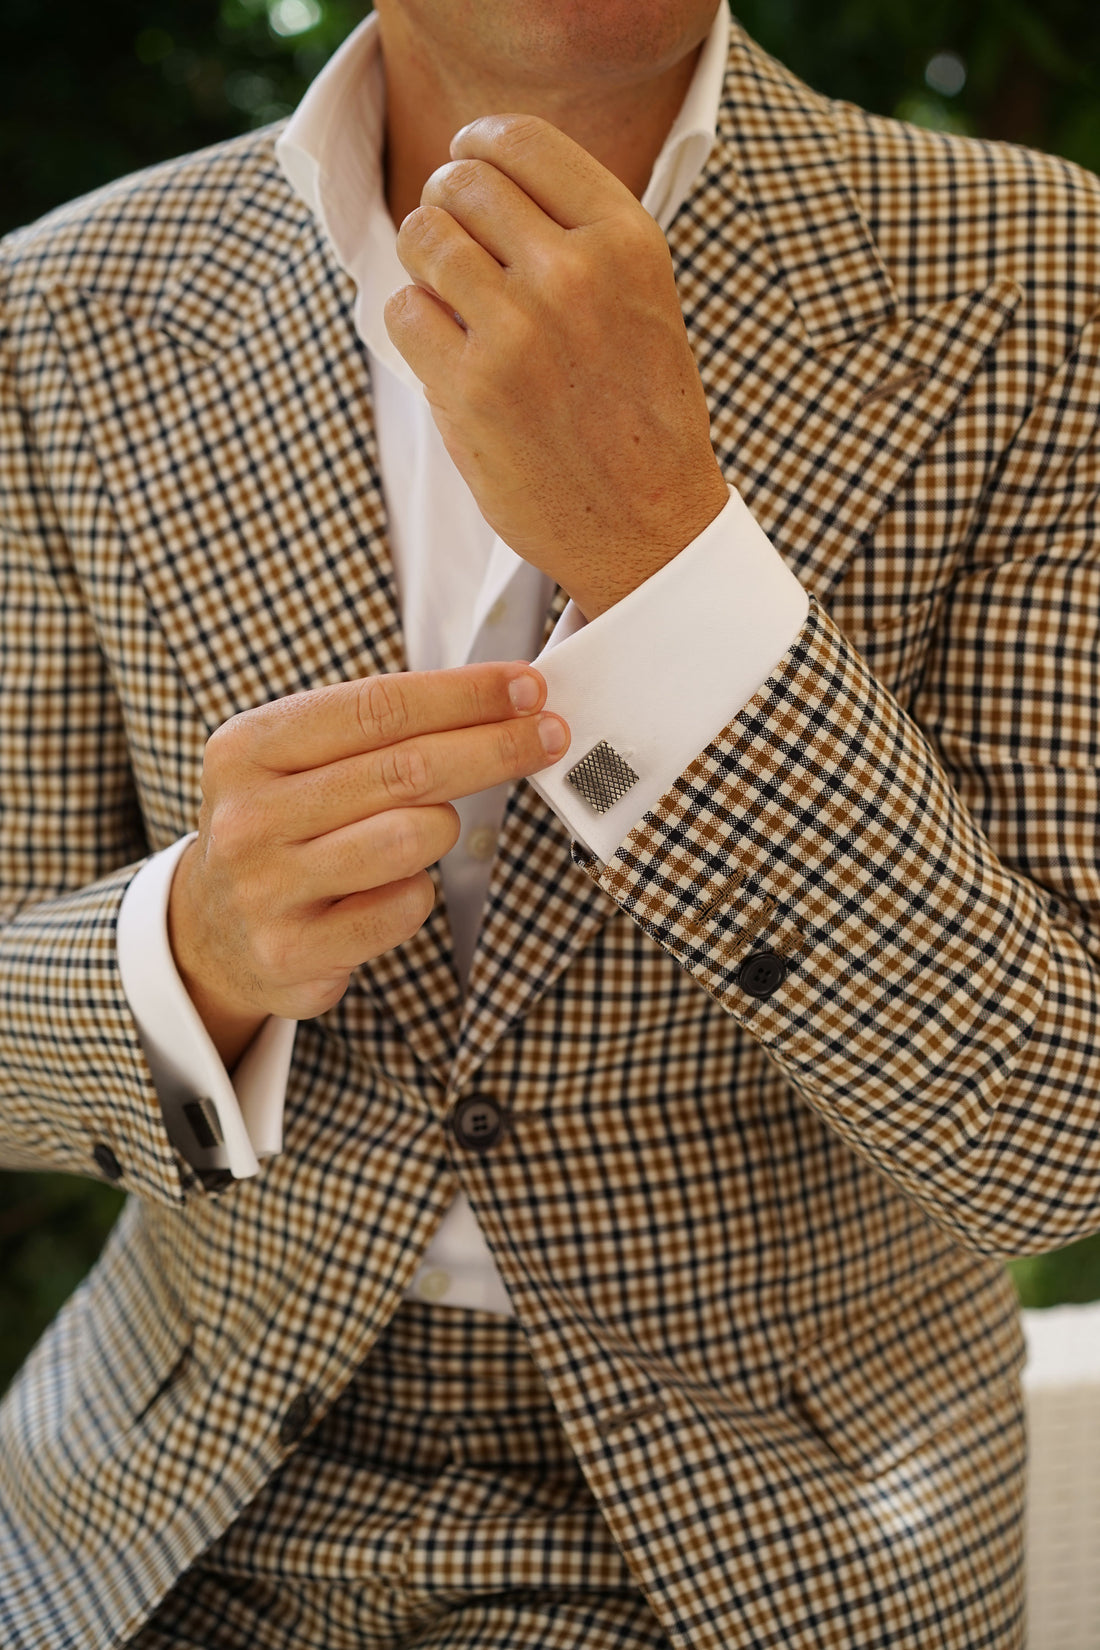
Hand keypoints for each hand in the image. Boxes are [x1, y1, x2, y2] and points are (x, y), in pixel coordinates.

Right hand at [168, 663, 568, 1065]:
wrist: (212, 929)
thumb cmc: (286, 824)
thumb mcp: (297, 758)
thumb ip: (378, 727)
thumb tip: (506, 697)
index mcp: (248, 747)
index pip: (378, 705)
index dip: (464, 694)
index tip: (529, 685)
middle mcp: (248, 815)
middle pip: (406, 768)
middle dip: (494, 746)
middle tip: (551, 735)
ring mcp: (266, 888)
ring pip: (411, 837)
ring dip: (445, 827)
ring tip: (430, 827)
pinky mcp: (294, 951)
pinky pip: (404, 907)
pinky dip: (419, 891)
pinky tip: (395, 887)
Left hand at [384, 114, 728, 618]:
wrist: (650, 525)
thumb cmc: (639, 412)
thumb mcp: (642, 298)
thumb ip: (578, 232)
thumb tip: (475, 169)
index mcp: (626, 241)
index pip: (520, 141)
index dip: (476, 145)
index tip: (466, 163)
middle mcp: (573, 273)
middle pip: (461, 184)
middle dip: (445, 205)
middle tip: (455, 245)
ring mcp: (518, 331)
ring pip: (422, 239)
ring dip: (423, 261)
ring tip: (450, 298)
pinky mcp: (470, 389)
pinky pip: (403, 311)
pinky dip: (415, 326)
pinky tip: (449, 354)